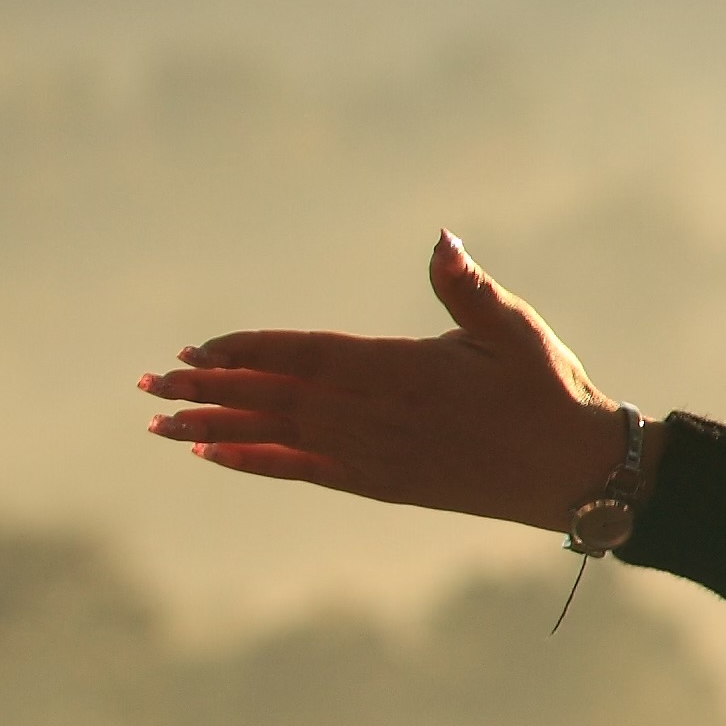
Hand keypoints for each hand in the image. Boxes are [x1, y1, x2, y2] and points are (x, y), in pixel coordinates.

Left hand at [140, 234, 638, 532]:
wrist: (577, 471)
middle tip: (148, 380)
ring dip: (213, 427)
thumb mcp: (515, 330)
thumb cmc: (550, 391)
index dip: (245, 352)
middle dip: (207, 388)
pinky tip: (212, 456)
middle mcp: (375, 414)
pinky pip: (302, 471)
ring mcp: (374, 454)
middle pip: (273, 396)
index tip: (195, 348)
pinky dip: (254, 462)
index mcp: (401, 368)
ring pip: (275, 436)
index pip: (304, 355)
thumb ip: (466, 288)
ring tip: (158, 422)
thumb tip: (441, 241)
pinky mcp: (382, 483)